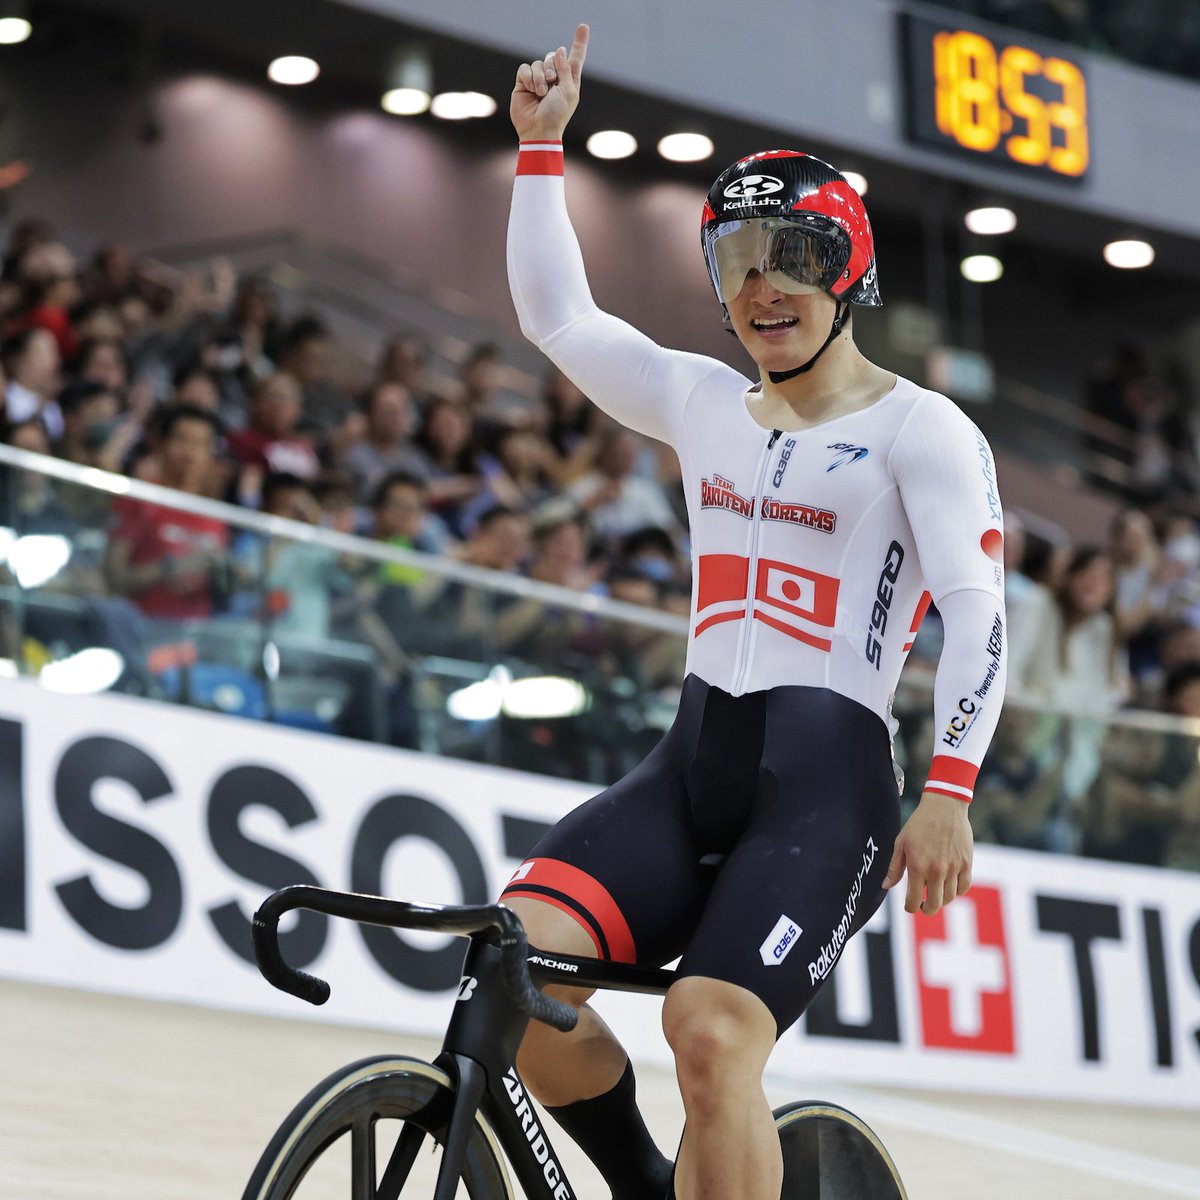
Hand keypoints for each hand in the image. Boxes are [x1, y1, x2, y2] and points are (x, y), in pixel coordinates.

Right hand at [511, 23, 588, 141]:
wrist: (538, 130)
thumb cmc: (556, 115)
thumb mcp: (567, 91)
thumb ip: (565, 69)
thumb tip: (559, 50)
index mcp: (569, 81)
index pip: (575, 58)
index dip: (579, 43)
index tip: (583, 27)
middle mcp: (554, 79)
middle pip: (553, 57)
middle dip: (551, 66)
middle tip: (551, 82)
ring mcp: (538, 80)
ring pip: (538, 63)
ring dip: (539, 77)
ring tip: (540, 94)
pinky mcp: (524, 83)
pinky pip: (525, 68)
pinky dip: (528, 77)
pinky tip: (530, 90)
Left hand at [882, 791, 972, 915]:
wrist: (944, 807)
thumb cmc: (919, 824)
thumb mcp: (901, 843)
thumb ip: (894, 867)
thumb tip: (886, 886)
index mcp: (917, 866)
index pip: (913, 901)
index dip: (909, 908)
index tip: (909, 906)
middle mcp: (936, 871)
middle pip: (934, 905)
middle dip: (926, 909)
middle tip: (922, 904)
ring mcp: (953, 868)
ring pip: (950, 898)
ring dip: (941, 900)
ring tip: (935, 892)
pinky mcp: (966, 863)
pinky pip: (964, 887)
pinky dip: (957, 891)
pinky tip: (949, 885)